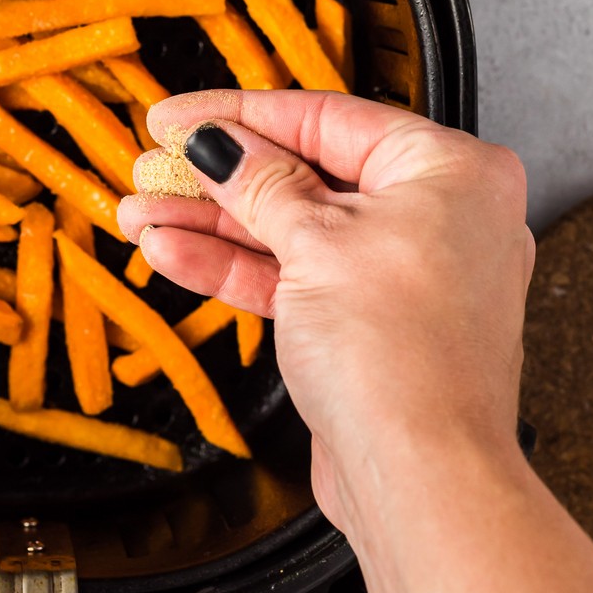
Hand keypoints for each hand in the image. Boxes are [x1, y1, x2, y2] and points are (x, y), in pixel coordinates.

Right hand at [117, 90, 533, 537]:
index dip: (241, 114)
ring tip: (143, 212)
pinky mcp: (369, 325)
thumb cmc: (404, 359)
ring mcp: (402, 274)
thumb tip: (219, 143)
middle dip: (219, 176)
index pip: (327, 117)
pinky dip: (235, 267)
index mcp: (450, 171)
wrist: (421, 479)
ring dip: (211, 223)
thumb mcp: (314, 242)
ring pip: (291, 229)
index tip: (179, 116)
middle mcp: (438, 216)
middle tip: (156, 166)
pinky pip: (295, 278)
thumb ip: (258, 183)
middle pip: (305, 173)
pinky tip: (173, 254)